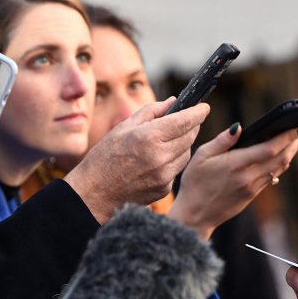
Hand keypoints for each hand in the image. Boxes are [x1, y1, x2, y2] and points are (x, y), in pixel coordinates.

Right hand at [65, 98, 208, 223]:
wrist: (93, 196)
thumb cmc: (103, 158)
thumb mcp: (123, 128)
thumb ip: (151, 111)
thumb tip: (173, 102)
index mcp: (149, 137)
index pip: (185, 120)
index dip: (198, 112)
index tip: (204, 107)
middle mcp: (160, 157)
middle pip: (190, 136)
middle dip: (192, 126)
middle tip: (188, 120)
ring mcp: (164, 175)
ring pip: (186, 153)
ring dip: (183, 143)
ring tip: (170, 139)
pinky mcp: (164, 189)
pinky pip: (177, 169)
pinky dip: (173, 161)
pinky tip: (159, 159)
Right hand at [168, 125, 297, 238]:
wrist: (195, 216)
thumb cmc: (195, 183)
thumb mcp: (201, 156)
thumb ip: (222, 140)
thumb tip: (240, 127)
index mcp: (235, 165)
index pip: (268, 149)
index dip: (285, 138)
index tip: (295, 127)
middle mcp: (247, 178)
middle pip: (279, 160)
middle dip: (292, 144)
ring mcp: (251, 188)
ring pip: (278, 169)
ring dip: (288, 155)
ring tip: (293, 141)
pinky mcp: (252, 196)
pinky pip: (271, 178)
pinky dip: (278, 166)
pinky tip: (279, 157)